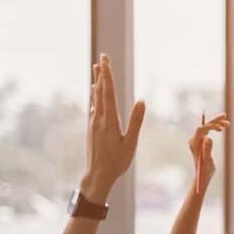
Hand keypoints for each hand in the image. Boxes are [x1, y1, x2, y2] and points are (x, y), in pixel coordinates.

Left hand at [80, 53, 145, 203]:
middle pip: (100, 91)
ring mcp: (93, 123)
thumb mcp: (131, 143)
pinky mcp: (92, 128)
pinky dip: (95, 96)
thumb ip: (136, 121)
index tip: (105, 60)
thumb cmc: (117, 162)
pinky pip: (93, 107)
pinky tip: (94, 92)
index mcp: (109, 121)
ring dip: (97, 82)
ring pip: (95, 97)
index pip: (108, 92)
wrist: (97, 175)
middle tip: (102, 58)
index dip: (107, 75)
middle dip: (102, 74)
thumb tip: (141, 101)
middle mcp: (99, 118)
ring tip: (96, 69)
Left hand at [189, 113, 229, 193]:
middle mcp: (194, 140)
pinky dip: (215, 128)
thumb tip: (208, 138)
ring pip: (207, 127)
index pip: (201, 129)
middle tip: (225, 117)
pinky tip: (221, 129)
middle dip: (214, 121)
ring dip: (217, 124)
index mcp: (194, 144)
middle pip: (204, 126)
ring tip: (227, 123)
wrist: (202, 175)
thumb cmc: (205, 170)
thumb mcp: (207, 161)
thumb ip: (207, 149)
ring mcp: (198, 140)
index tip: (221, 127)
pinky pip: (208, 131)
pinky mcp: (201, 141)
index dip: (210, 126)